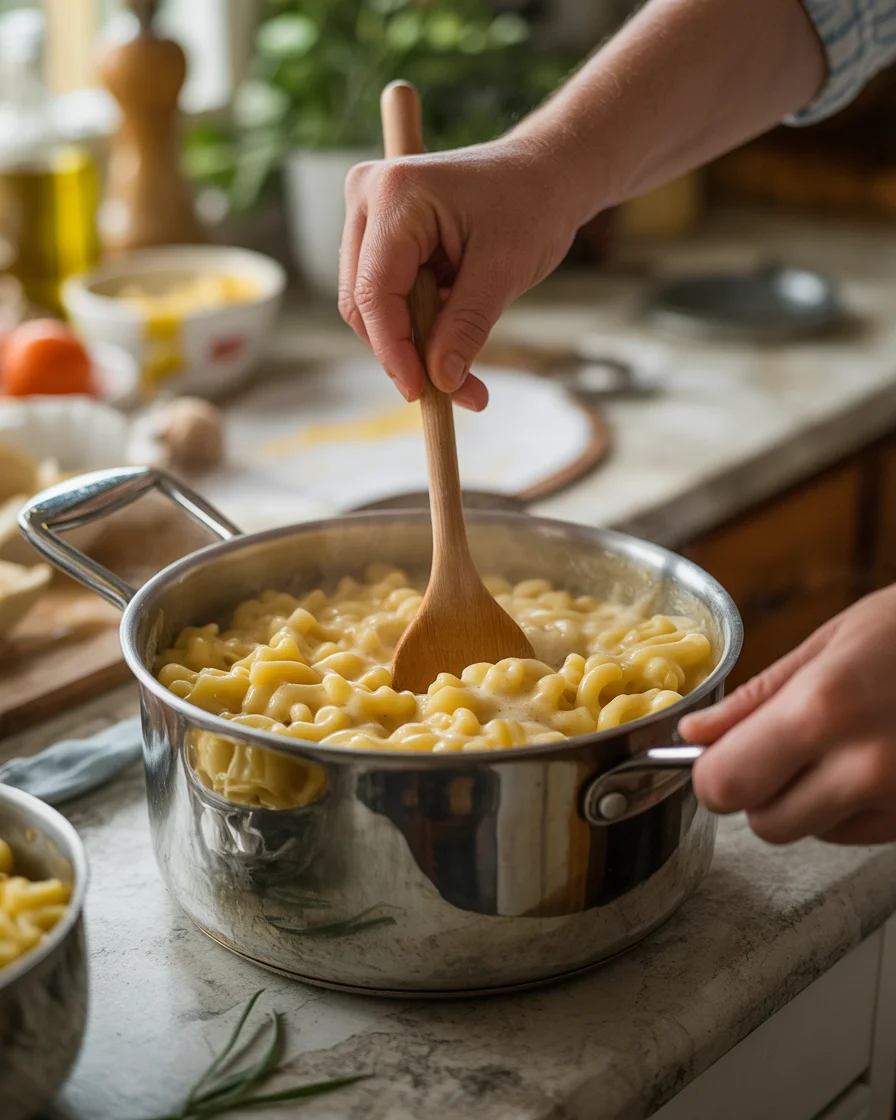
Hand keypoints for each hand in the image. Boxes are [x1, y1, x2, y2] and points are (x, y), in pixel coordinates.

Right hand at [338, 135, 587, 408]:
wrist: (546, 173)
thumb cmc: (532, 205)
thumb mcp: (506, 270)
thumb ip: (468, 325)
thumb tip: (441, 381)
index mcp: (396, 194)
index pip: (375, 291)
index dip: (394, 350)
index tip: (421, 393)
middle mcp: (368, 196)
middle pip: (363, 302)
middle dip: (405, 354)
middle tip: (454, 394)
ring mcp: (369, 213)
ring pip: (371, 306)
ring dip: (413, 348)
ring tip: (466, 380)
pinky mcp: (379, 233)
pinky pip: (386, 297)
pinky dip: (418, 330)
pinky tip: (454, 348)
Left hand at [680, 584, 895, 845]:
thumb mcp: (832, 641)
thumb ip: (756, 698)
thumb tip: (695, 737)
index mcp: (824, 709)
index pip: (726, 783)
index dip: (710, 773)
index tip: (715, 755)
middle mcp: (865, 766)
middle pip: (764, 825)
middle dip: (755, 792)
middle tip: (772, 750)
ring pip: (811, 833)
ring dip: (805, 802)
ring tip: (838, 744)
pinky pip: (858, 833)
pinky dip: (850, 807)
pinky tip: (874, 760)